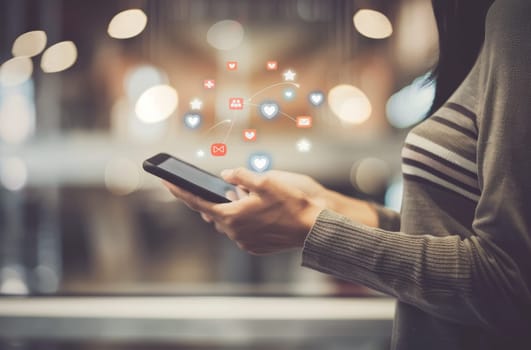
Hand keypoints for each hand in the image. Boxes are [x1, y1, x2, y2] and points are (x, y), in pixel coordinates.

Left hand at [163, 168, 323, 254]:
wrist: (311, 228)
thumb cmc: (290, 204)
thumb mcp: (264, 181)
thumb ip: (240, 176)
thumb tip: (225, 175)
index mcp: (231, 215)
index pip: (197, 202)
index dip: (180, 192)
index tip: (166, 183)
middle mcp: (233, 232)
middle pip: (215, 212)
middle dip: (217, 199)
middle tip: (227, 188)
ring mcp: (243, 242)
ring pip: (229, 223)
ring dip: (233, 211)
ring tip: (248, 199)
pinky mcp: (254, 247)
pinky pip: (241, 232)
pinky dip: (244, 221)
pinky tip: (258, 213)